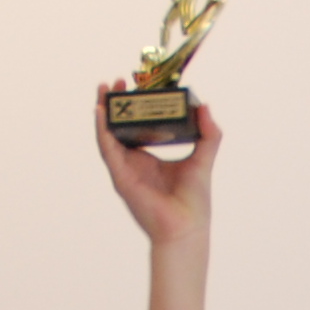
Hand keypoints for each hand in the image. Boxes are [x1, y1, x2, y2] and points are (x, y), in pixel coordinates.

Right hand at [94, 82, 218, 242]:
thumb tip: (205, 106)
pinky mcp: (121, 177)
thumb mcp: (203, 158)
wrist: (187, 227)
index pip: (135, 127)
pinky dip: (102, 130)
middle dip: (114, 104)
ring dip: (104, 112)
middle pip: (117, 128)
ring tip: (105, 89)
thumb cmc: (193, 202)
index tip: (136, 86)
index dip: (133, 107)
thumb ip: (208, 134)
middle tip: (116, 82)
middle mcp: (133, 162)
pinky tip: (101, 112)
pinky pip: (107, 149)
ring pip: (107, 135)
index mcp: (148, 158)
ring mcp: (124, 170)